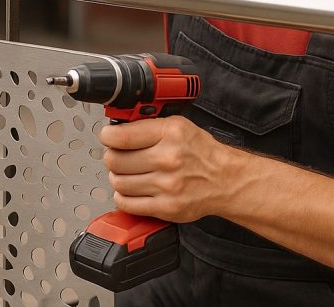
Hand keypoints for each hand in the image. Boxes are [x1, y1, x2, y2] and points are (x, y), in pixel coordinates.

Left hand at [100, 116, 230, 222]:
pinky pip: (127, 203)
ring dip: (118, 178)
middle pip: (115, 161)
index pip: (121, 137)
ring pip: (118, 182)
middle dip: (113, 158)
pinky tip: (133, 190)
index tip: (108, 138)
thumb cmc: (201, 152)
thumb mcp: (179, 126)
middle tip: (119, 156)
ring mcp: (167, 186)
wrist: (225, 179)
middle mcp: (168, 159)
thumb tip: (118, 128)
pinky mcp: (166, 207)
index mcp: (170, 133)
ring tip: (128, 174)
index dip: (108, 137)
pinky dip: (124, 197)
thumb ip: (148, 125)